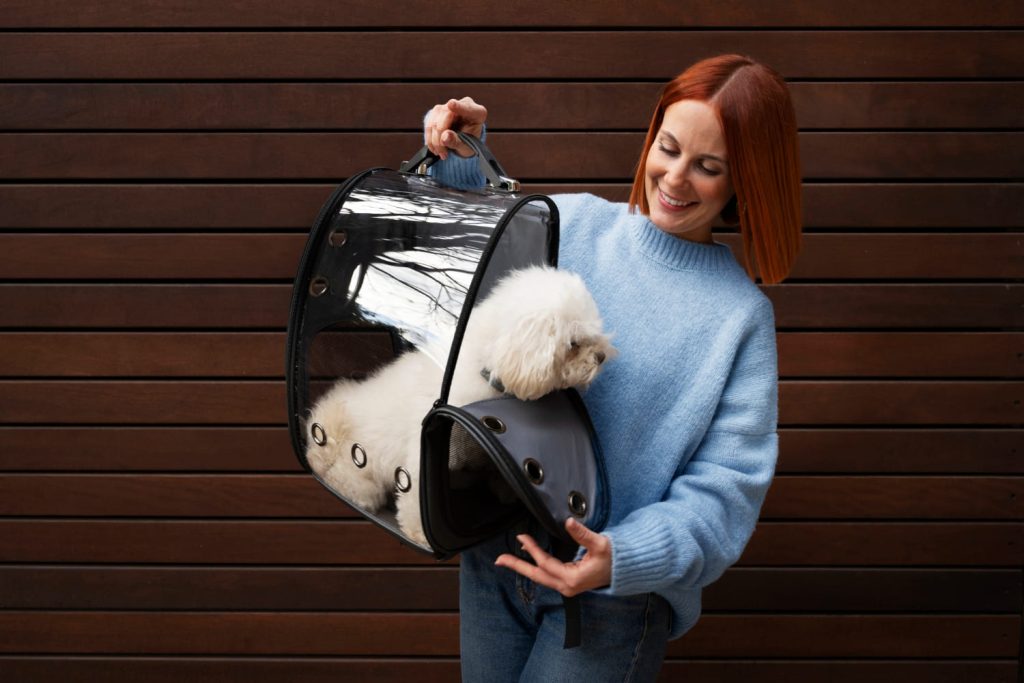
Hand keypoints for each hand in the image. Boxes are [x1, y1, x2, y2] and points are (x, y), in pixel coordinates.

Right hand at [424, 96, 487, 159]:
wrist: (463, 142)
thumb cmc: (469, 143)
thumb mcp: (466, 147)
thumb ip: (456, 141)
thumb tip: (444, 137)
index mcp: (477, 113)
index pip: (468, 108)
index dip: (459, 107)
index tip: (451, 105)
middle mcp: (463, 104)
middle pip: (446, 116)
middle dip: (441, 137)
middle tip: (443, 154)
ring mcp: (448, 106)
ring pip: (434, 121)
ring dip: (434, 141)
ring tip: (440, 153)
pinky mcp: (437, 111)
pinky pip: (429, 124)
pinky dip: (430, 139)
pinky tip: (435, 148)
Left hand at [494, 517, 611, 597]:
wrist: (625, 571)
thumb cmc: (614, 558)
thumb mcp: (600, 544)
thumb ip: (582, 534)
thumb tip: (568, 522)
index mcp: (572, 579)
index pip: (545, 563)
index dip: (532, 550)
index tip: (521, 537)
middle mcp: (567, 586)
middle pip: (536, 576)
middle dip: (517, 567)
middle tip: (499, 560)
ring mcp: (567, 587)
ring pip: (540, 577)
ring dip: (524, 567)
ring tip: (508, 559)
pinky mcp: (568, 584)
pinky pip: (547, 576)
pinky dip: (535, 568)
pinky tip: (528, 560)